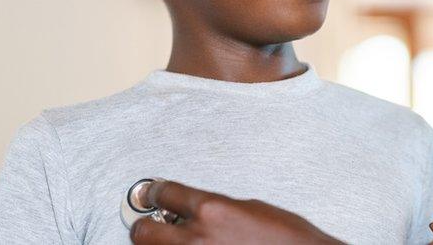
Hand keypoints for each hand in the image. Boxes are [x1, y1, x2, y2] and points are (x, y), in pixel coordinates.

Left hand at [129, 180, 342, 244]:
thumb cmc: (289, 240)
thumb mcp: (253, 210)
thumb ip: (218, 209)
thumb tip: (198, 211)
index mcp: (211, 211)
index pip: (164, 193)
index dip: (155, 193)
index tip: (152, 195)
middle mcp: (196, 240)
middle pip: (142, 232)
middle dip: (146, 227)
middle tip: (151, 225)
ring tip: (174, 243)